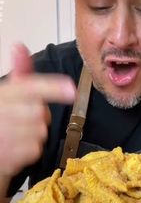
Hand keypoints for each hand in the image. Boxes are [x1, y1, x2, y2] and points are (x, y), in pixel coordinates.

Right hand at [0, 44, 75, 175]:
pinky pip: (35, 150)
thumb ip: (17, 75)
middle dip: (37, 116)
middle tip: (20, 120)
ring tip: (13, 136)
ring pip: (40, 131)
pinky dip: (28, 151)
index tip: (71, 89)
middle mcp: (3, 113)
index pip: (30, 87)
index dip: (52, 88)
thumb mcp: (4, 95)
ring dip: (33, 134)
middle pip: (40, 112)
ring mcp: (6, 136)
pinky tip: (13, 148)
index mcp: (2, 95)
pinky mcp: (10, 157)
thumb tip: (19, 46)